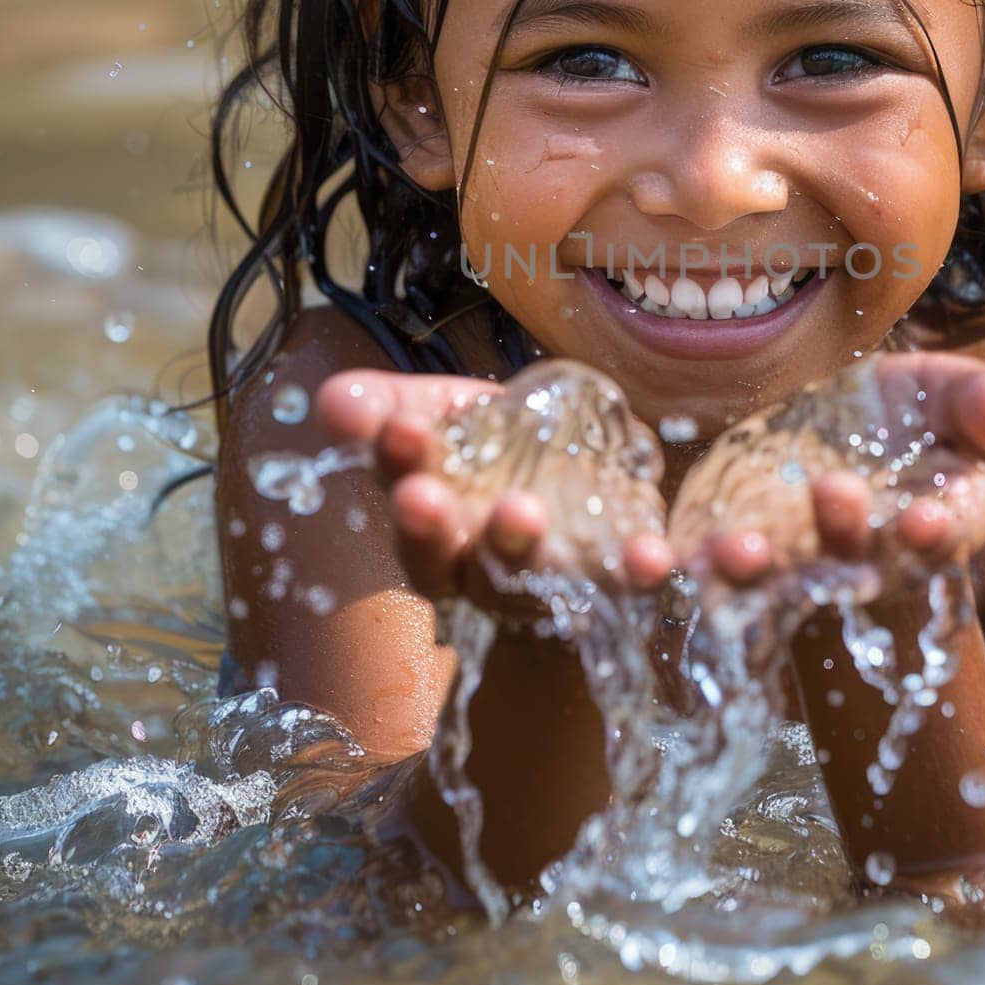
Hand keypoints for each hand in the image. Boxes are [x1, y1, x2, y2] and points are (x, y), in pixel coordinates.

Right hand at [315, 362, 673, 617]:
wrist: (578, 492)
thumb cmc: (495, 454)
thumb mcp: (442, 420)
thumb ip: (390, 410)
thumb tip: (333, 399)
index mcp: (433, 534)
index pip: (405, 508)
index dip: (400, 473)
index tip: (398, 433)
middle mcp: (483, 572)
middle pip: (455, 560)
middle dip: (438, 529)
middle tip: (430, 498)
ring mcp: (550, 583)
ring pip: (531, 578)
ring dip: (523, 549)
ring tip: (523, 512)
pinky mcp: (616, 581)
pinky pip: (626, 586)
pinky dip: (637, 573)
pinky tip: (651, 557)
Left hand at [667, 353, 984, 603]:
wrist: (833, 442)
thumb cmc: (908, 423)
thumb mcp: (948, 401)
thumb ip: (977, 405)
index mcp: (923, 530)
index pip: (935, 542)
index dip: (932, 535)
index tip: (928, 518)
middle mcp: (854, 563)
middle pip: (848, 568)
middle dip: (841, 539)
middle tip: (834, 493)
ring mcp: (783, 566)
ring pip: (767, 585)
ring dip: (751, 575)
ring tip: (738, 549)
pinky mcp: (718, 552)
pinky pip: (688, 573)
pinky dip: (665, 574)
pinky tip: (644, 560)